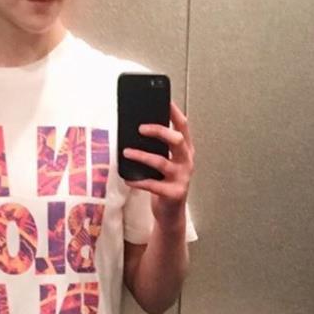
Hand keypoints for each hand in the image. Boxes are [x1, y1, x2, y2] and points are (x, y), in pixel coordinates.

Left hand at [122, 98, 194, 228]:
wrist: (170, 214)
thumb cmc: (165, 184)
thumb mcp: (164, 163)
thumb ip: (158, 148)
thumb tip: (136, 130)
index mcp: (185, 152)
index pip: (184, 127)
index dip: (175, 112)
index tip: (164, 100)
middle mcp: (187, 162)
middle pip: (177, 140)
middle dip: (159, 130)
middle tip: (141, 128)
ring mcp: (182, 178)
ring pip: (162, 162)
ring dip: (142, 155)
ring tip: (126, 151)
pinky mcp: (173, 193)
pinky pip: (153, 184)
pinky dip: (138, 180)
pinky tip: (128, 177)